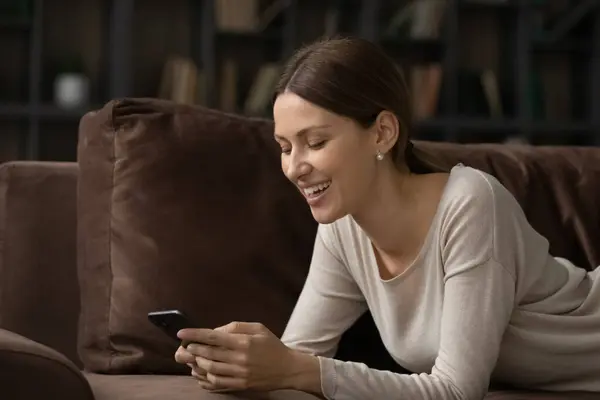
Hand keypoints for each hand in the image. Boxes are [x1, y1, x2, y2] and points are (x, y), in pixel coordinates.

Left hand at [176, 322, 305, 391]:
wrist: (287, 369)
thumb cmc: (272, 345)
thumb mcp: (258, 328)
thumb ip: (236, 327)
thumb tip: (216, 331)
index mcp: (244, 342)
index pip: (213, 337)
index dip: (195, 335)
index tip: (181, 333)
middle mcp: (239, 359)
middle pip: (208, 354)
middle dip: (193, 349)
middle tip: (186, 346)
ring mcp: (239, 374)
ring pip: (209, 369)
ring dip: (197, 363)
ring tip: (194, 358)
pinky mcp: (239, 385)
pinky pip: (216, 383)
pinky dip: (205, 377)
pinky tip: (201, 372)